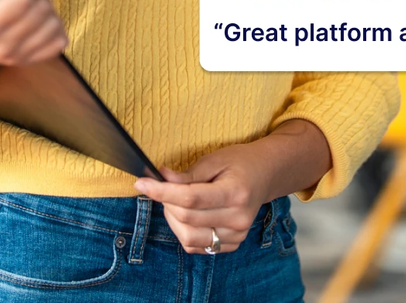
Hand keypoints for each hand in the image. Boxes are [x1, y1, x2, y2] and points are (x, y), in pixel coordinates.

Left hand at [134, 144, 274, 254]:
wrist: (265, 175)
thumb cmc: (239, 163)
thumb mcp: (214, 160)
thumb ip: (188, 174)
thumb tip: (160, 178)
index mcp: (236, 192)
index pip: (190, 198)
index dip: (162, 192)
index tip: (141, 183)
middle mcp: (239, 218)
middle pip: (187, 218)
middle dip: (165, 202)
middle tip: (161, 187)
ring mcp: (237, 235)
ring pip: (188, 237)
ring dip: (172, 219)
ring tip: (174, 202)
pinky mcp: (232, 244)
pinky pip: (197, 246)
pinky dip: (184, 232)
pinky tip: (186, 216)